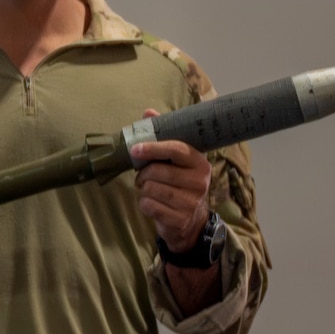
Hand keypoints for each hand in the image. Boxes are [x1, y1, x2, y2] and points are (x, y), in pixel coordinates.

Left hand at [130, 108, 212, 253]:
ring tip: (150, 189)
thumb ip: (163, 136)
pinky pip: (150, 206)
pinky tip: (153, 203)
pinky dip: (145, 204)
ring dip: (144, 189)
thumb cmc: (179, 184)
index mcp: (200, 162)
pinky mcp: (180, 219)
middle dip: (144, 174)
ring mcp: (191, 202)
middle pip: (159, 171)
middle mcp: (200, 182)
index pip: (176, 149)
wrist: (191, 221)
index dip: (153, 148)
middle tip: (143, 177)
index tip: (135, 149)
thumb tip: (148, 112)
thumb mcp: (176, 161)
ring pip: (152, 189)